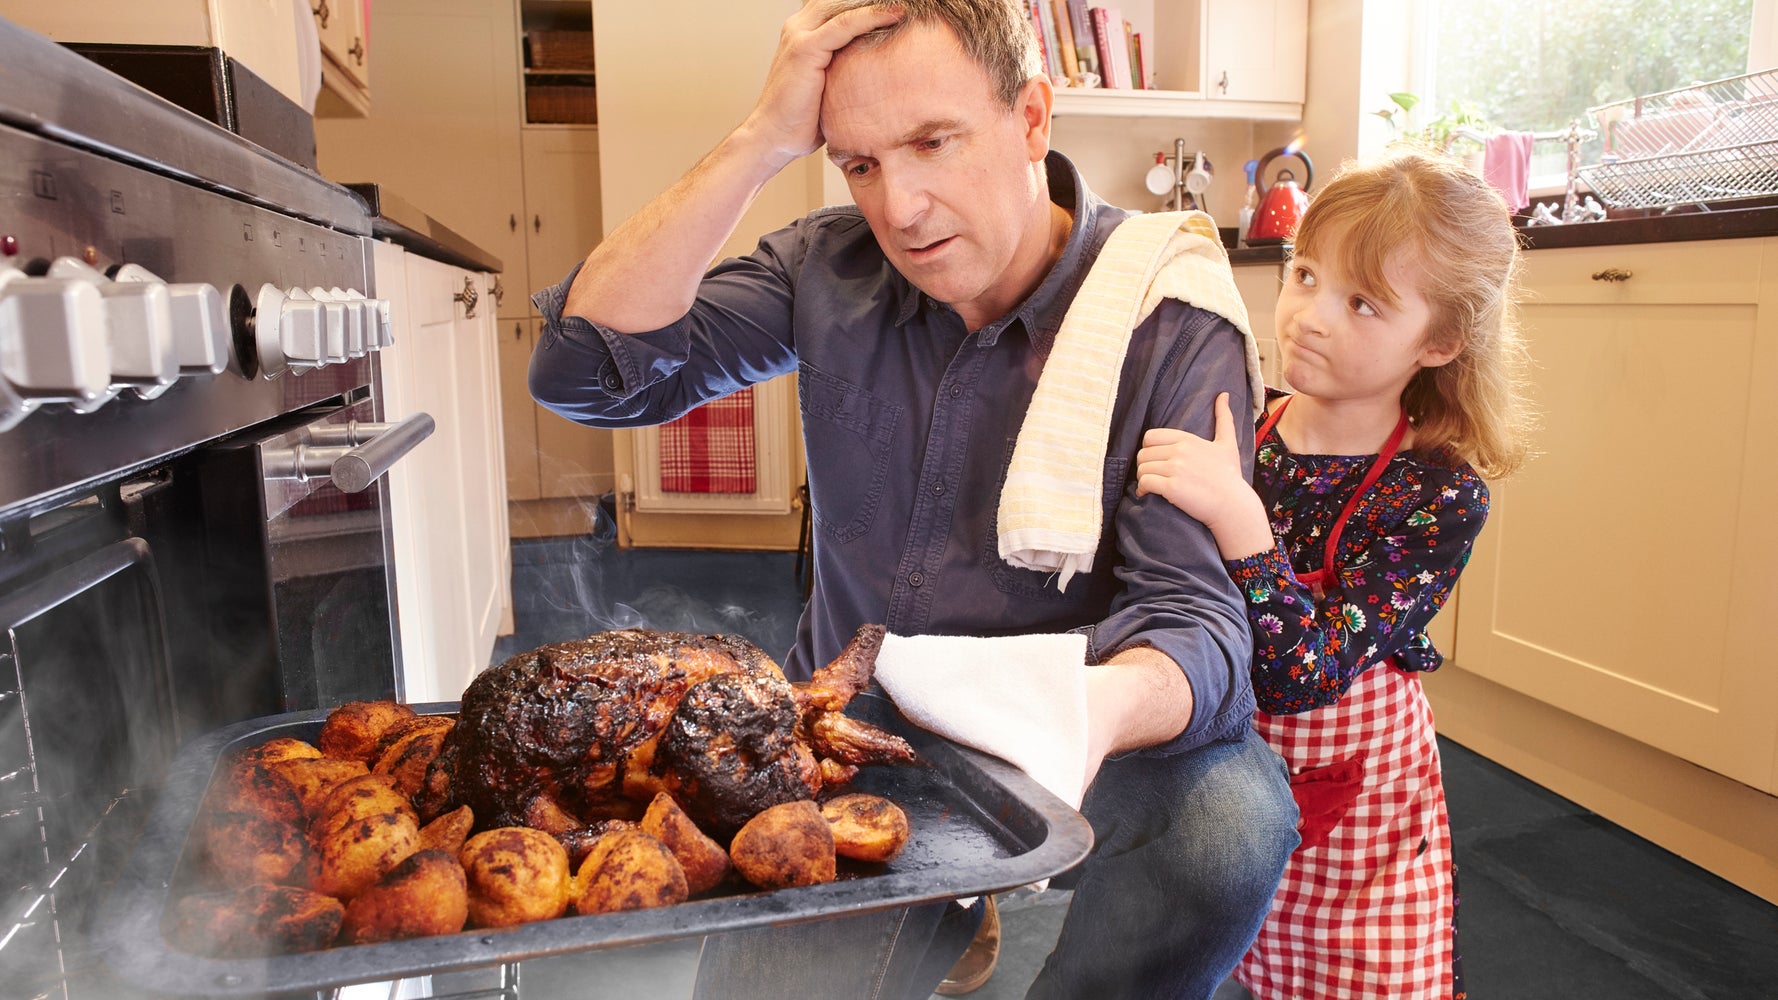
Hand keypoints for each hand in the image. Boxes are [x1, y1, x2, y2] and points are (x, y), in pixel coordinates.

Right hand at [741, 2, 905, 166]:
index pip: (839, 4)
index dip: (868, 3)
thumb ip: (847, 67)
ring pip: (845, 5)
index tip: (899, 5)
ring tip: (906, 3)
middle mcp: (799, 26)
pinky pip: (845, 24)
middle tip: (907, 2)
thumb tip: (880, 70)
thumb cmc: (802, 119)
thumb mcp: (830, 85)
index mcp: (804, 31)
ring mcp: (800, 34)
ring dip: (878, 2)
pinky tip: (895, 14)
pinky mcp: (806, 48)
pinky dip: (872, 16)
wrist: (775, 137)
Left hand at [1135, 392, 1272, 558]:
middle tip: (1153, 475)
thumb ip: (1224, 418)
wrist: (1233, 505)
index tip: (1157, 461)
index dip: (1149, 450)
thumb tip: (1223, 395)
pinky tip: (1148, 494)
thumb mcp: (1227, 443)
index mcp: (1188, 439)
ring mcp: (1175, 469)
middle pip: (1143, 453)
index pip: (1150, 436)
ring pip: (1141, 469)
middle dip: (1145, 465)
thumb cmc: (1230, 476)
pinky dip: (1142, 490)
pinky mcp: (1172, 487)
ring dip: (1143, 479)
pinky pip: (1145, 483)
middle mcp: (1180, 451)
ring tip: (1151, 486)